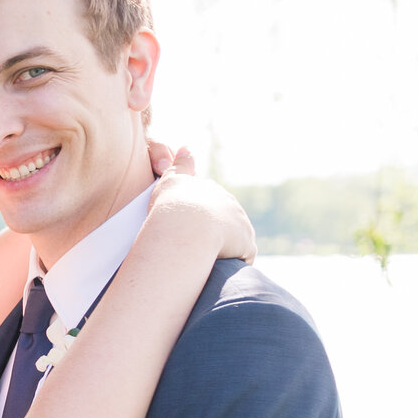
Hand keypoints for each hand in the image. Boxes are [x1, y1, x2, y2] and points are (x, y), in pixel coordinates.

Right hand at [146, 143, 255, 262]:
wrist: (186, 228)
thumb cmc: (172, 207)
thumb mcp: (171, 181)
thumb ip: (180, 165)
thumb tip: (186, 147)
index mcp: (212, 191)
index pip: (210, 204)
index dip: (197, 217)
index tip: (185, 228)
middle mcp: (230, 204)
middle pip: (224, 221)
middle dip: (214, 233)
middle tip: (192, 247)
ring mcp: (240, 224)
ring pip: (234, 239)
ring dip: (224, 249)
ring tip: (204, 261)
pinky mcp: (246, 243)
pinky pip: (241, 257)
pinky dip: (231, 263)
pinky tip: (217, 270)